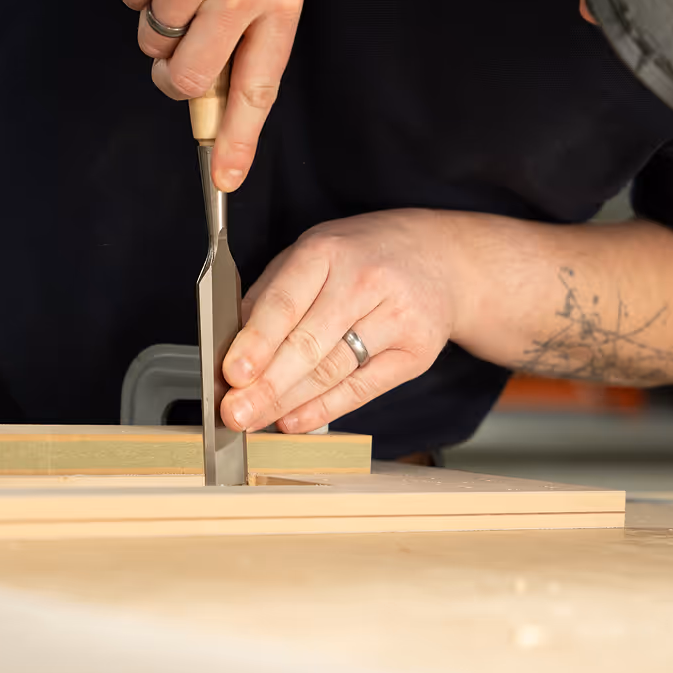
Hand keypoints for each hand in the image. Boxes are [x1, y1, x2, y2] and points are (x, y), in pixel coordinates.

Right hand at [111, 0, 302, 191]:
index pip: (260, 88)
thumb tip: (219, 105)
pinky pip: (131, 6)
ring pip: (156, 46)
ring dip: (158, 20)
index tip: (225, 179)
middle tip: (175, 50)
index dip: (240, 140)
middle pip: (192, 81)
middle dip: (175, 78)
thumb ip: (251, 31)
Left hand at [220, 211, 458, 432]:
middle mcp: (364, 281)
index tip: (231, 374)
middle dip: (266, 385)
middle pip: (307, 344)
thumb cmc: (364, 255)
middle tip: (235, 412)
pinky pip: (362, 389)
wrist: (440, 258)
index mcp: (328, 251)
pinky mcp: (415, 353)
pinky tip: (294, 420)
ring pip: (332, 371)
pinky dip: (324, 409)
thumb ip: (272, 293)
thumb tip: (233, 345)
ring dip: (288, 402)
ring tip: (256, 420)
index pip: (284, 304)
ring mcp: (396, 318)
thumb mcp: (314, 252)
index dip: (256, 343)